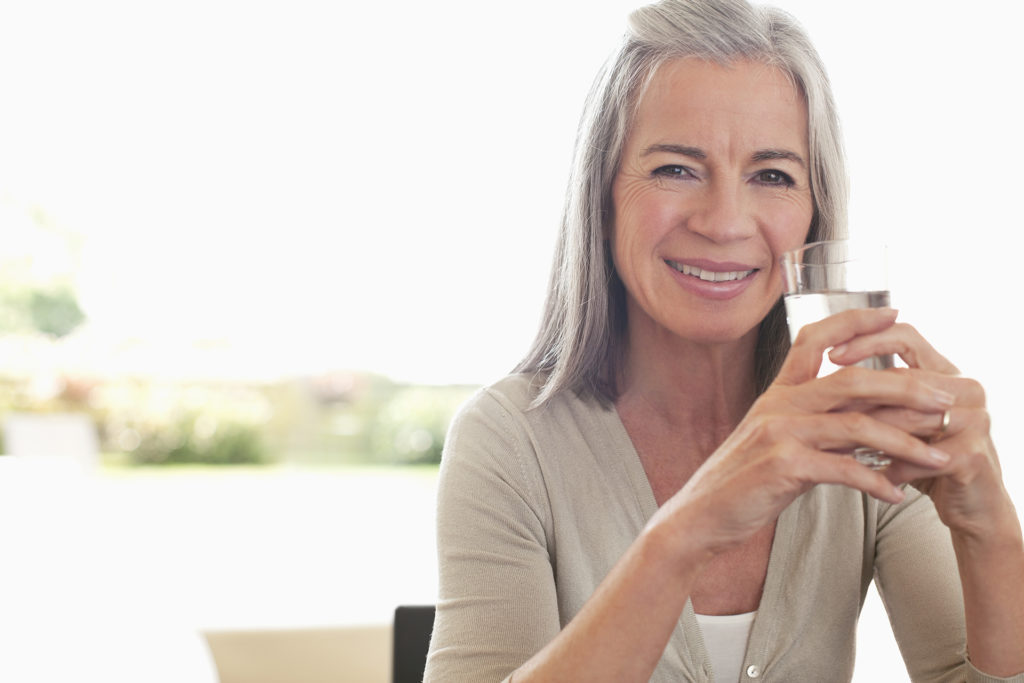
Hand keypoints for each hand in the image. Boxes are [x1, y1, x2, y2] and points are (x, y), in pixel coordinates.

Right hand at [656, 308, 952, 556]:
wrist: (702, 515)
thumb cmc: (742, 482)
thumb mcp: (777, 443)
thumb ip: (817, 427)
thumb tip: (865, 424)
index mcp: (777, 393)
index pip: (814, 339)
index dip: (854, 320)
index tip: (892, 312)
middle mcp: (778, 405)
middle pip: (851, 379)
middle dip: (906, 385)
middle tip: (945, 396)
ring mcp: (779, 433)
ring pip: (856, 425)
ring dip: (906, 442)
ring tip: (938, 457)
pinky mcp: (783, 467)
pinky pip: (844, 470)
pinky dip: (876, 482)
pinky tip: (897, 495)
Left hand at [827, 319, 1017, 539]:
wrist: (971, 505)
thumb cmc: (928, 457)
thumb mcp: (901, 420)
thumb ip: (877, 395)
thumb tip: (823, 375)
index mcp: (945, 372)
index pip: (905, 337)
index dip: (868, 340)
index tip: (832, 355)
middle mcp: (965, 388)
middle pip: (903, 378)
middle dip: (859, 392)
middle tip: (824, 402)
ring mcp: (975, 420)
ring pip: (909, 417)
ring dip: (870, 432)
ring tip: (834, 441)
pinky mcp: (973, 455)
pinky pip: (921, 458)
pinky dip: (892, 468)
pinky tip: (871, 476)